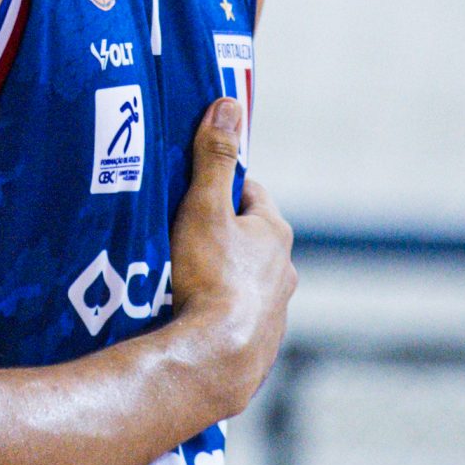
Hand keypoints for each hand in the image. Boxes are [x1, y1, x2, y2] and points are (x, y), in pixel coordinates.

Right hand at [167, 96, 295, 416]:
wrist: (216, 360)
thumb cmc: (210, 277)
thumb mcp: (204, 208)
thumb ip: (214, 158)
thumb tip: (229, 104)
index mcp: (275, 233)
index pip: (251, 194)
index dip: (222, 188)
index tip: (194, 191)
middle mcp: (284, 271)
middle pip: (250, 240)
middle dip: (222, 235)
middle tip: (180, 237)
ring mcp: (276, 311)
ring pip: (247, 281)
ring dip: (222, 278)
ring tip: (182, 282)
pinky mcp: (261, 346)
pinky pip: (239, 319)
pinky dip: (220, 315)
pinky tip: (192, 320)